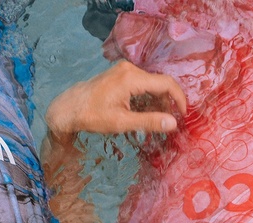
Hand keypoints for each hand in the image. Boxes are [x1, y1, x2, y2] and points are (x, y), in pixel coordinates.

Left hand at [45, 60, 186, 137]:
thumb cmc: (93, 116)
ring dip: (158, 100)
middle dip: (168, 101)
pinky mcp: (120, 74)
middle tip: (171, 121)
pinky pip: (142, 83)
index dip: (179, 99)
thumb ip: (149, 122)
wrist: (69, 107)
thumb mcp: (122, 122)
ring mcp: (124, 70)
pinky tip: (146, 111)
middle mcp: (130, 69)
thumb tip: (173, 124)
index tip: (183, 115)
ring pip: (151, 83)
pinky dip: (148, 96)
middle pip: (159, 82)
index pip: (166, 83)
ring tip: (158, 119)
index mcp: (132, 78)